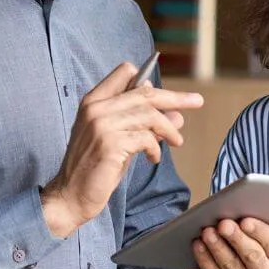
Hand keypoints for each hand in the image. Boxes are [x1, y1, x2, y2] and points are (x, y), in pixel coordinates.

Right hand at [41, 63, 203, 236]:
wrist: (71, 195)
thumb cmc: (96, 168)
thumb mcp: (121, 140)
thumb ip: (143, 123)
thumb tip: (177, 114)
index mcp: (93, 101)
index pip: (124, 72)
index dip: (149, 80)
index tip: (168, 89)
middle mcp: (96, 108)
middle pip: (145, 93)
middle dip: (175, 97)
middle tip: (197, 101)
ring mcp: (102, 125)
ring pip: (149, 115)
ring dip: (169, 129)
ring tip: (177, 141)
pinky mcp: (110, 144)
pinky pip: (146, 138)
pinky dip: (156, 148)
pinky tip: (153, 158)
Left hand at [185, 218, 268, 268]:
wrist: (226, 261)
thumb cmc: (242, 238)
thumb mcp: (251, 229)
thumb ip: (251, 221)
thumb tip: (239, 208)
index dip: (259, 232)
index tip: (245, 221)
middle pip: (252, 256)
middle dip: (236, 238)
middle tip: (224, 224)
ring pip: (230, 264)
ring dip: (217, 247)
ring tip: (207, 232)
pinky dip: (204, 257)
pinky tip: (198, 244)